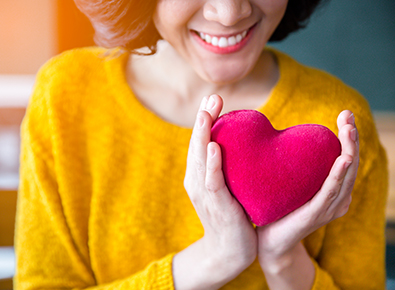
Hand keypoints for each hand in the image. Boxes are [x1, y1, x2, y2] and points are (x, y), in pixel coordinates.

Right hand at [173, 95, 256, 289]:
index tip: (213, 99)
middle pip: (197, 145)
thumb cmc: (231, 215)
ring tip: (207, 113)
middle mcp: (196, 180)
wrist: (229, 251)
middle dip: (203, 120)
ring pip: (200, 159)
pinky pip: (212, 181)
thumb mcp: (228, 186)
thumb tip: (244, 145)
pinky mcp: (216, 205)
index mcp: (200, 174)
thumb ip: (230, 166)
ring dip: (203, 135)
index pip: (201, 142)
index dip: (205, 120)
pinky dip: (212, 164)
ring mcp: (203, 193)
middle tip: (212, 97)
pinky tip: (214, 147)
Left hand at [257, 110, 358, 273]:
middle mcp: (336, 198)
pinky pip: (329, 193)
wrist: (268, 242)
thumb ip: (293, 165)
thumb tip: (281, 137)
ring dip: (348, 151)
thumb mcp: (290, 184)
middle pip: (350, 163)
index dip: (348, 137)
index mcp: (332, 190)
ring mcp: (328, 208)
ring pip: (344, 176)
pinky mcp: (315, 215)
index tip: (345, 114)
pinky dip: (338, 176)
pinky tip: (342, 159)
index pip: (345, 158)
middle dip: (351, 138)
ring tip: (349, 130)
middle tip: (348, 115)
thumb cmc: (278, 210)